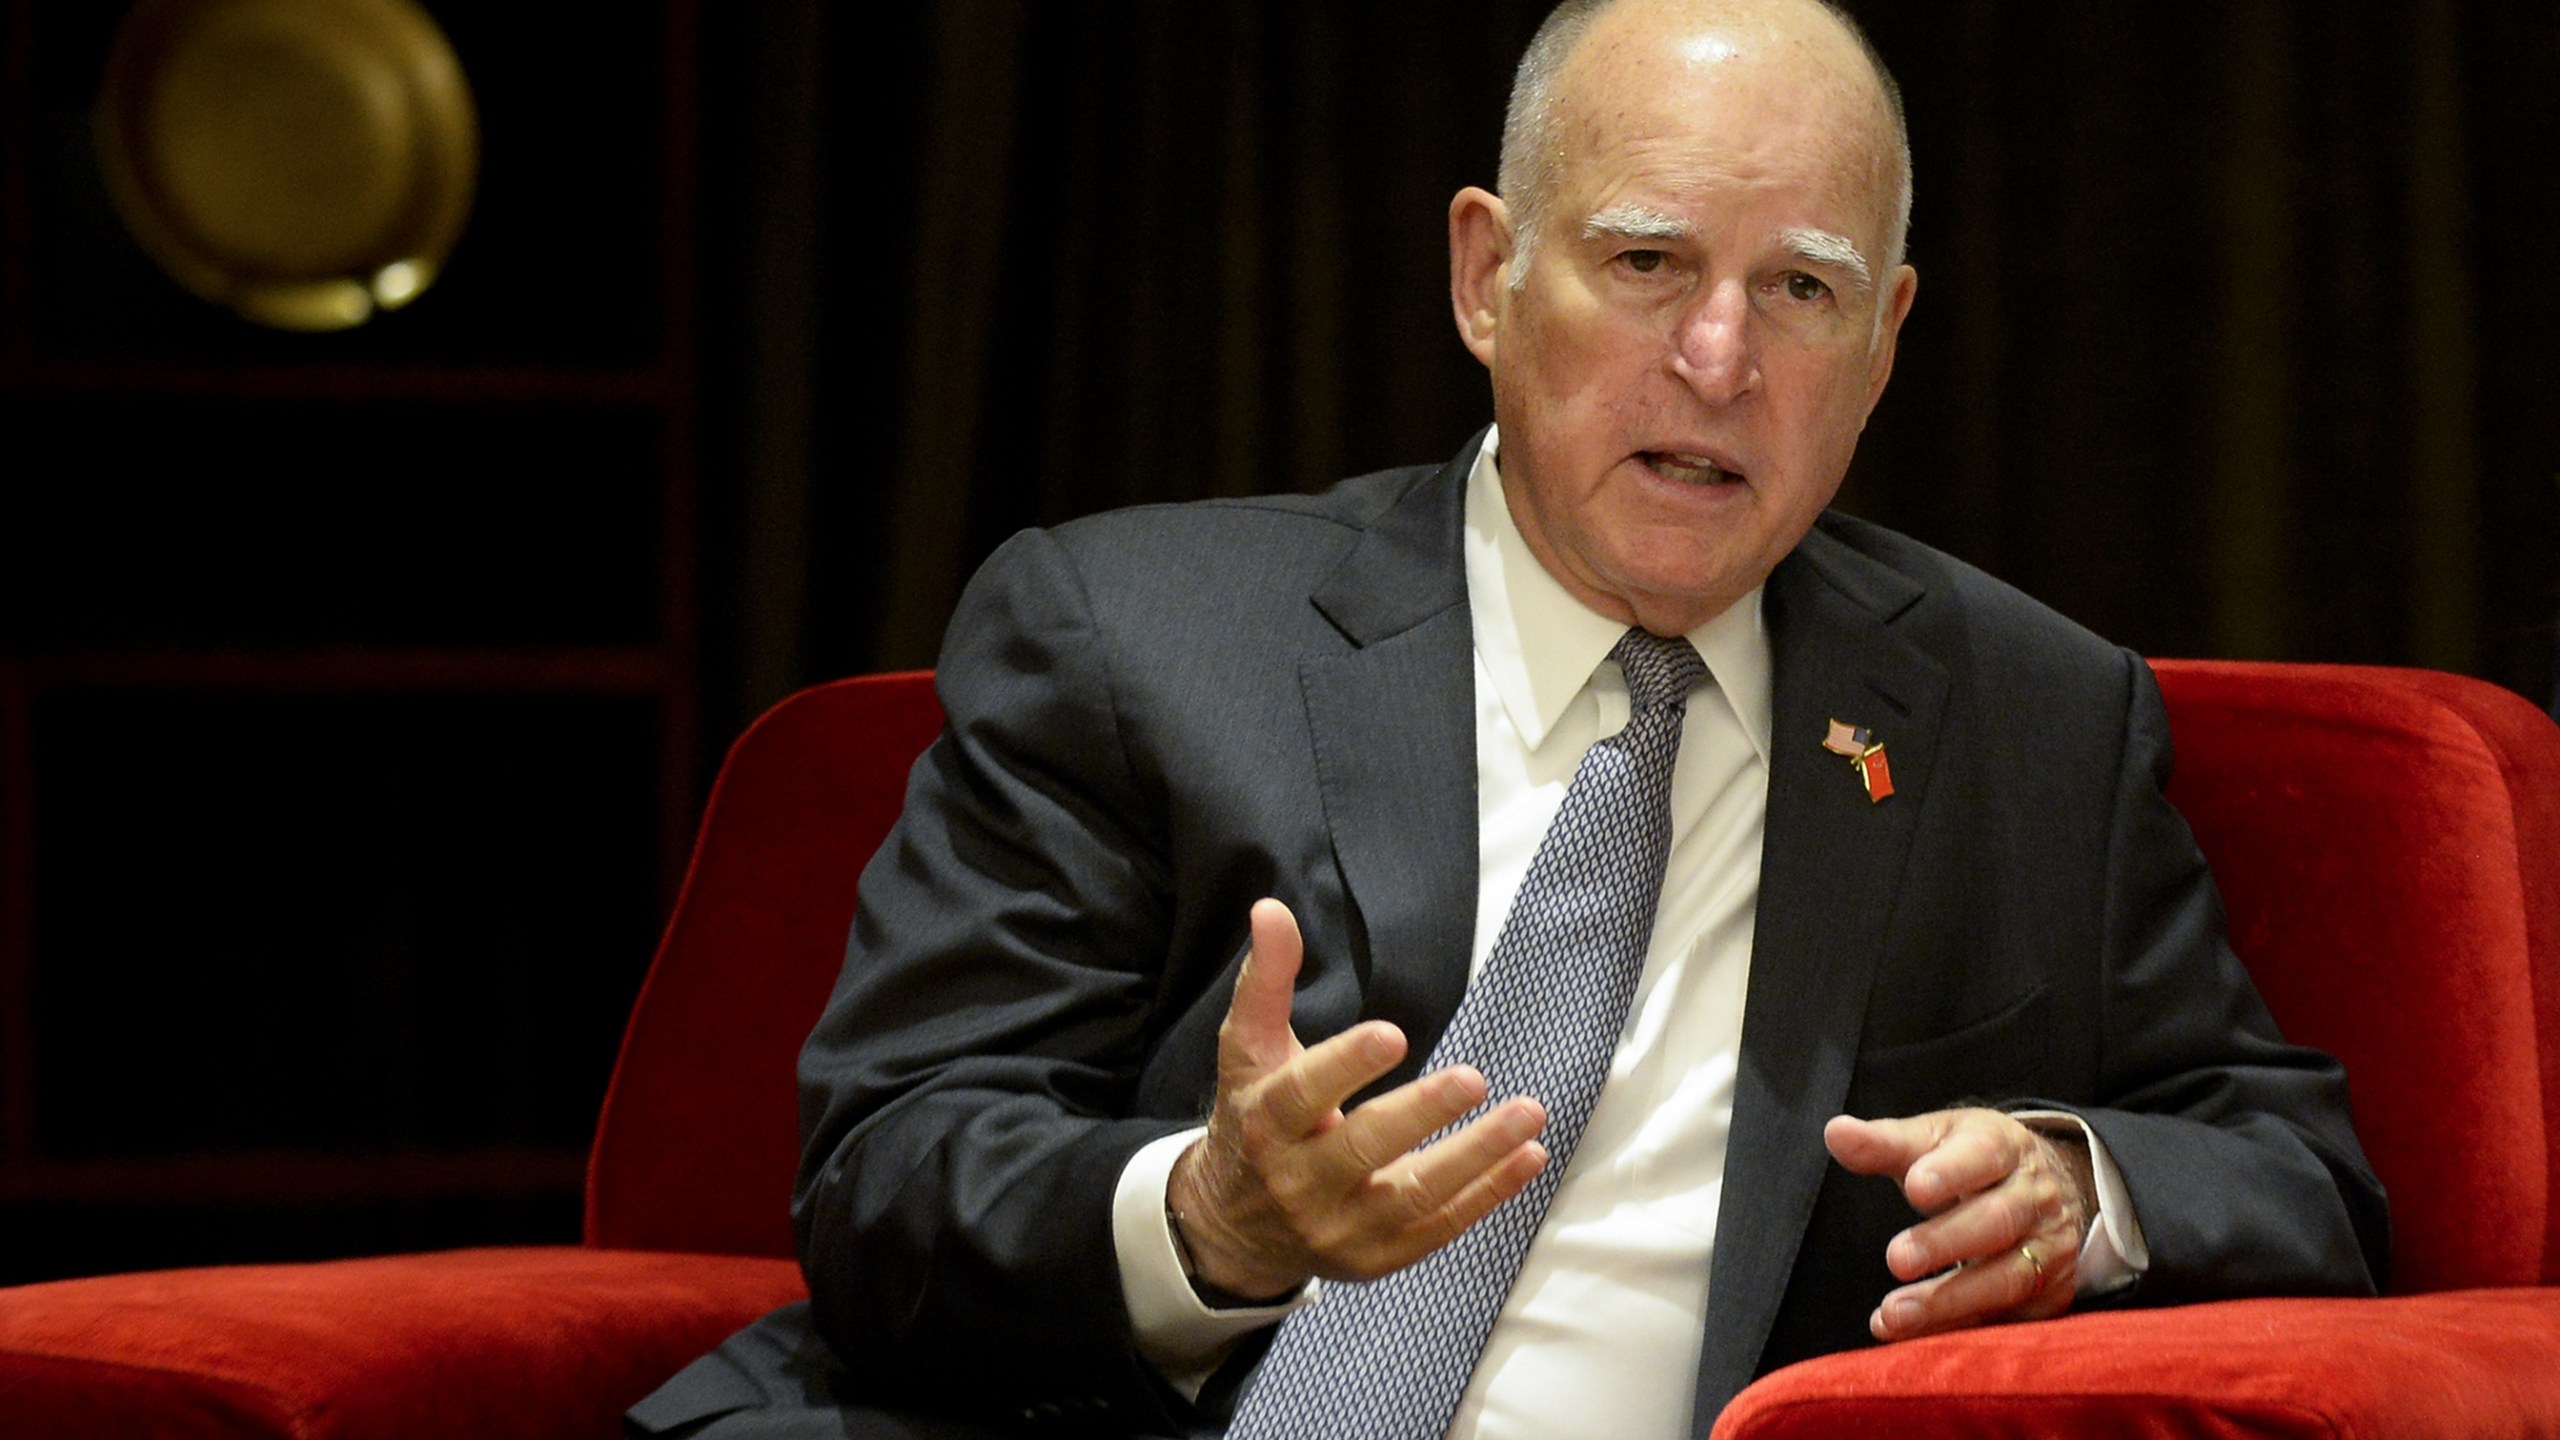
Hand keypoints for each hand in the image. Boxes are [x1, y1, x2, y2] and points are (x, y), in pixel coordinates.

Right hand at [1166, 898, 1549, 1299]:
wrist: (1236, 1227)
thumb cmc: (1253, 1119)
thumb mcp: (1248, 1052)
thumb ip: (1266, 982)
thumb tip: (1271, 908)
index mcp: (1264, 1124)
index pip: (1301, 1095)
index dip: (1345, 1066)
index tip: (1391, 1035)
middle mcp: (1299, 1182)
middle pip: (1363, 1148)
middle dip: (1421, 1114)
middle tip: (1474, 1077)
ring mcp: (1341, 1227)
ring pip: (1413, 1195)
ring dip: (1476, 1155)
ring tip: (1528, 1113)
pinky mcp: (1379, 1256)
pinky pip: (1440, 1226)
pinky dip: (1488, 1194)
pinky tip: (1529, 1155)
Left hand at [1823, 1109, 2095, 1340]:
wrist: (2047, 1188)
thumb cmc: (1972, 1161)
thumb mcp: (1935, 1140)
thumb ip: (1885, 1142)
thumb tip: (1836, 1132)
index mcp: (2004, 1147)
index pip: (1982, 1155)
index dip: (1951, 1172)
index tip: (1914, 1186)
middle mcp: (2035, 1197)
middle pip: (1998, 1220)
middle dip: (1946, 1242)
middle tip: (1897, 1259)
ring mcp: (2050, 1247)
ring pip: (2007, 1278)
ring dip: (1949, 1301)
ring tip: (1893, 1314)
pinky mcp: (2052, 1293)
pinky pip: (2008, 1317)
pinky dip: (1959, 1328)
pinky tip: (1915, 1337)